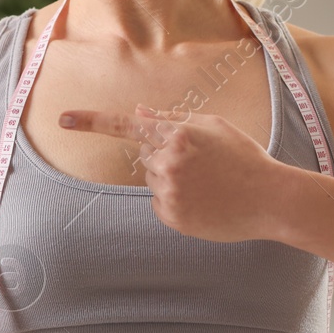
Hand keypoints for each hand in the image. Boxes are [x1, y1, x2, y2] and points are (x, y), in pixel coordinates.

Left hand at [59, 104, 286, 241]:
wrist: (270, 199)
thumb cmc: (244, 157)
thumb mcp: (213, 126)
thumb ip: (171, 120)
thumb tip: (138, 115)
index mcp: (177, 135)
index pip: (126, 126)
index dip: (91, 121)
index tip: (63, 118)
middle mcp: (167, 163)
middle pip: (145, 156)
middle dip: (164, 156)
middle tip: (202, 163)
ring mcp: (169, 193)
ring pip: (152, 181)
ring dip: (170, 179)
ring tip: (207, 183)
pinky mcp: (172, 218)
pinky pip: (159, 204)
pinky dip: (175, 202)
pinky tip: (203, 200)